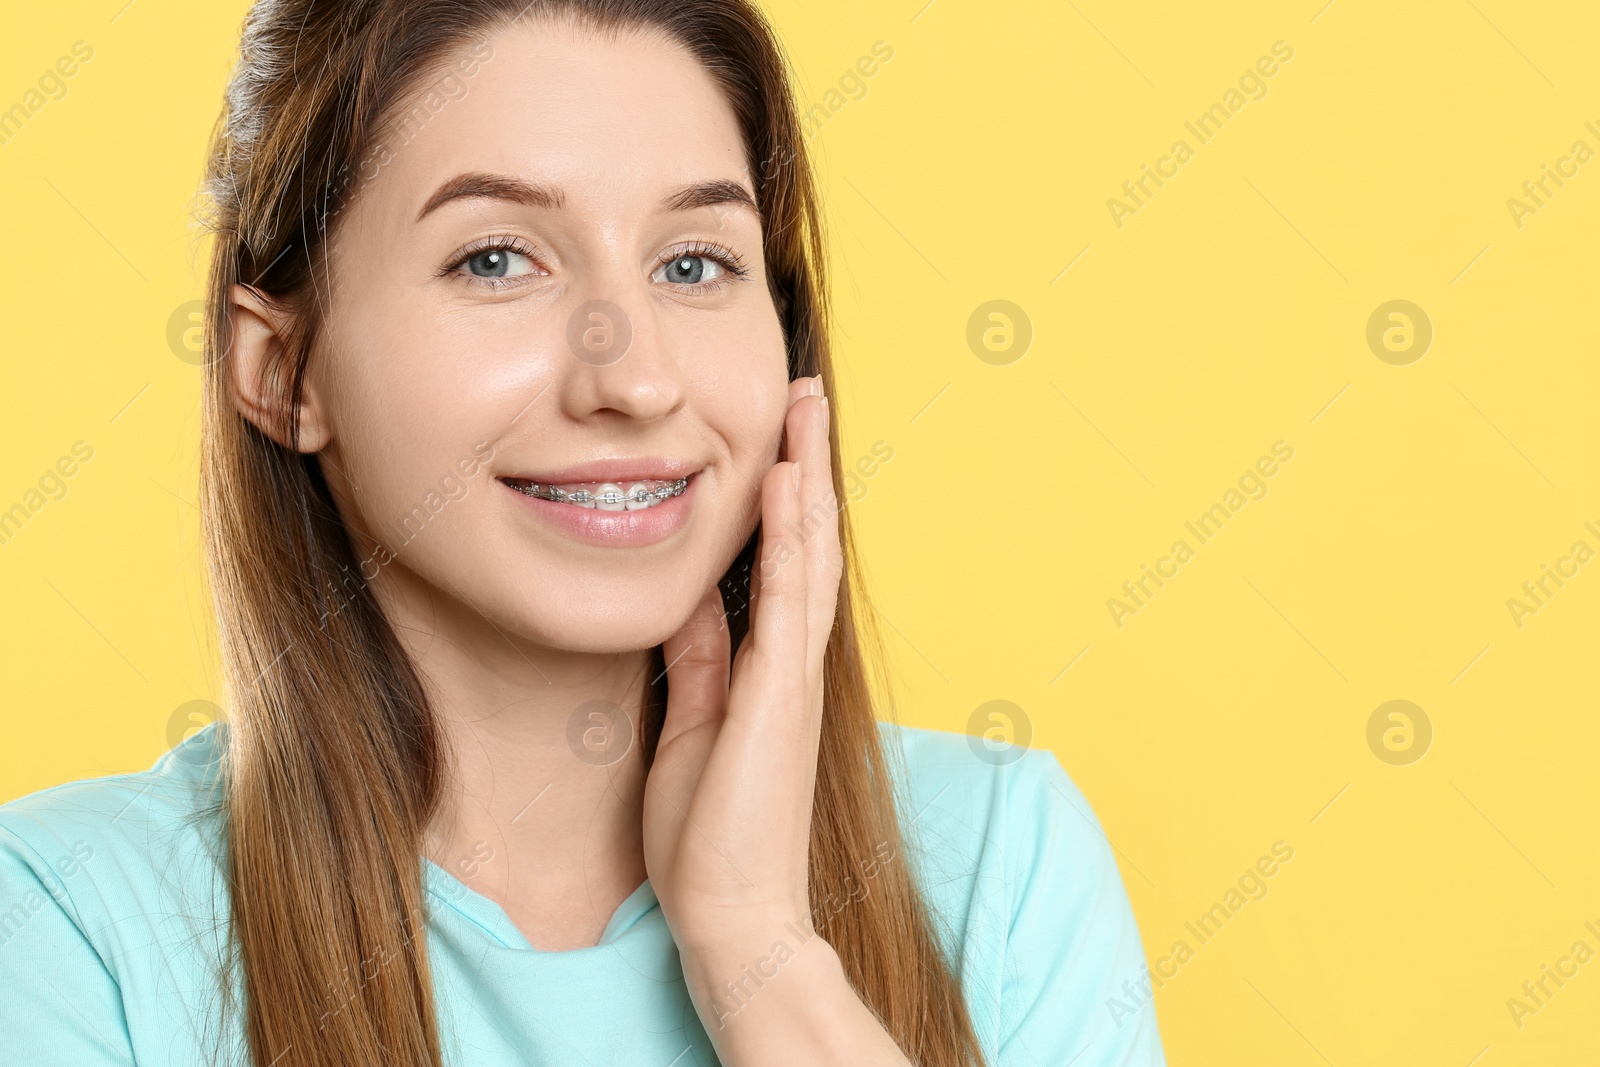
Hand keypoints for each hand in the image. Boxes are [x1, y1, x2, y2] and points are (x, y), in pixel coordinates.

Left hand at [642, 374, 840, 955]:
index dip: (786, 496)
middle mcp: (792, 662)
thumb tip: (689, 600)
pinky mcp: (779, 696)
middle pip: (808, 542)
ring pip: (808, 555)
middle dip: (808, 465)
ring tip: (808, 408)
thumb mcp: (692, 725)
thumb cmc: (712, 834)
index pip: (783, 563)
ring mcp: (792, 676)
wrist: (732, 916)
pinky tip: (788, 483)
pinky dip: (790, 536)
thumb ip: (700, 660)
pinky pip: (786, 599)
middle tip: (809, 394)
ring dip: (808, 477)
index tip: (780, 436)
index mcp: (771, 668)